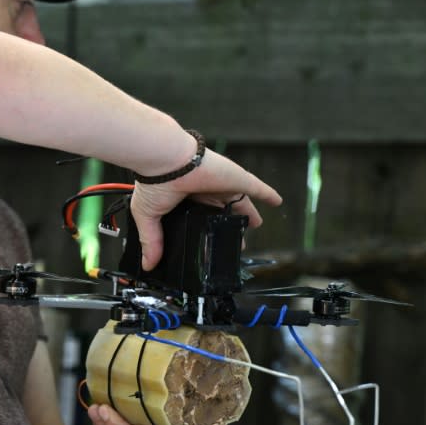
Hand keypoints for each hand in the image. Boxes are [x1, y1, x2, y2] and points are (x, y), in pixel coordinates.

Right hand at [130, 149, 281, 270]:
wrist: (165, 160)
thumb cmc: (154, 182)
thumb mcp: (148, 215)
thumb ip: (152, 241)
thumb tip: (148, 264)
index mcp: (187, 197)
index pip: (202, 215)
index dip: (209, 228)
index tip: (211, 242)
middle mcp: (206, 190)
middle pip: (223, 210)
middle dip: (230, 225)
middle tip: (236, 243)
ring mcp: (223, 185)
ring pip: (240, 201)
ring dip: (248, 213)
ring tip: (255, 225)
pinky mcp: (236, 180)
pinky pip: (257, 188)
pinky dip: (267, 194)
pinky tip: (276, 201)